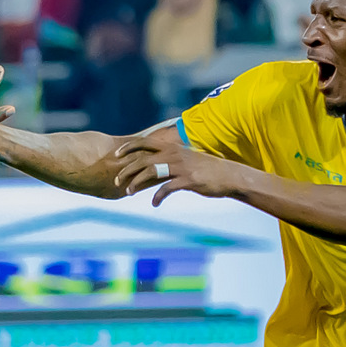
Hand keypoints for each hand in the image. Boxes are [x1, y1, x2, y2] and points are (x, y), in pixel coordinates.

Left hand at [109, 125, 234, 202]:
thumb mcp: (186, 159)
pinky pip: (166, 189)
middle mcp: (174, 154)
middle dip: (126, 169)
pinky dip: (157, 197)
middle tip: (116, 180)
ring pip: (150, 172)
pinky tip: (154, 204)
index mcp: (172, 147)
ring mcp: (181, 167)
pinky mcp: (188, 180)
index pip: (145, 142)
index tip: (116, 155)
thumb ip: (170, 160)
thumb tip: (153, 166)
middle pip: (143, 159)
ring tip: (128, 192)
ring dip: (136, 183)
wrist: (229, 176)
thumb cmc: (205, 169)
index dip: (129, 147)